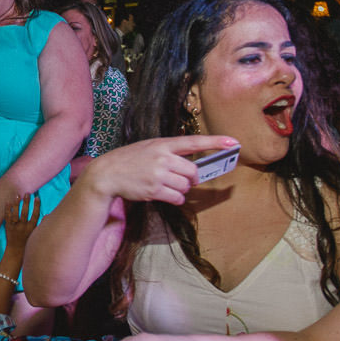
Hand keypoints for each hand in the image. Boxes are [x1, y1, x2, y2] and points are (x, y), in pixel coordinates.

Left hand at [3, 194, 41, 254]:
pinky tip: (8, 202)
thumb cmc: (27, 241)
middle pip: (25, 213)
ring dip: (16, 204)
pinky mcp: (8, 227)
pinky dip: (7, 209)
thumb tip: (47, 215)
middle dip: (26, 202)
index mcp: (31, 228)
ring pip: (15, 214)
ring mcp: (15, 227)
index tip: (37, 198)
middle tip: (27, 193)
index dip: (37, 206)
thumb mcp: (35, 233)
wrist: (16, 250)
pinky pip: (7, 217)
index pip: (35, 215)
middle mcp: (23, 227)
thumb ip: (41, 224)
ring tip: (18, 195)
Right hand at [86, 136, 238, 205]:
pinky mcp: (154, 190)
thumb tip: (190, 166)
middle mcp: (162, 158)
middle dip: (191, 178)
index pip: (194, 142)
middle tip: (182, 179)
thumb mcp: (148, 148)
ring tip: (166, 186)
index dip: (215, 142)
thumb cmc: (128, 160)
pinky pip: (177, 197)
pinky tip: (165, 194)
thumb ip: (168, 152)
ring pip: (185, 186)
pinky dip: (175, 198)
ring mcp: (158, 174)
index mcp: (162, 144)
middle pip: (193, 171)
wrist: (106, 174)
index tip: (234, 142)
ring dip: (181, 189)